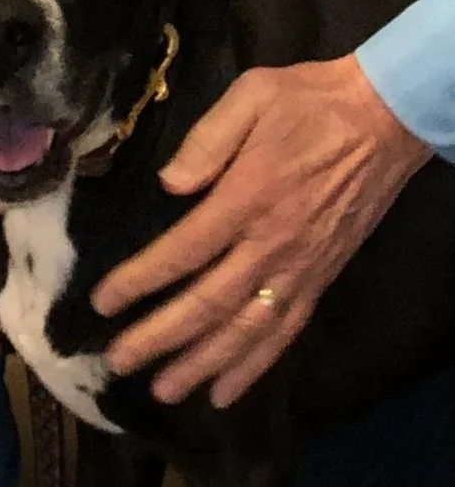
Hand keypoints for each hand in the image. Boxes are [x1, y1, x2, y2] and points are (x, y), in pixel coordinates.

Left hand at [92, 54, 430, 408]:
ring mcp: (299, 266)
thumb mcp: (252, 96)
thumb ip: (206, 140)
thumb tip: (169, 184)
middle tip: (118, 361)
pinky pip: (285, 330)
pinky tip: (227, 389)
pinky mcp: (321, 277)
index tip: (102, 302)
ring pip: (245, 328)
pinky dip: (256, 365)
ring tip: (164, 390)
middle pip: (207, 302)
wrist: (383, 118)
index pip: (182, 251)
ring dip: (202, 363)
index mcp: (247, 197)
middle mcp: (271, 243)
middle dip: (159, 337)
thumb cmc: (308, 102)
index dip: (139, 281)